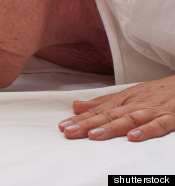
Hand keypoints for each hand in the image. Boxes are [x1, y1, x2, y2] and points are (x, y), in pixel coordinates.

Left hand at [58, 75, 174, 141]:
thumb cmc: (156, 92)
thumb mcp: (127, 94)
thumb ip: (102, 102)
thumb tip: (76, 106)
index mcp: (123, 100)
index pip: (98, 111)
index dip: (80, 119)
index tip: (63, 126)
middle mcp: (134, 104)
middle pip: (108, 115)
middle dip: (87, 124)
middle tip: (70, 131)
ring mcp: (152, 111)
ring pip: (129, 119)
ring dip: (111, 127)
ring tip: (94, 135)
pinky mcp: (171, 117)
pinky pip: (159, 125)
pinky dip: (146, 130)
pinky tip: (133, 136)